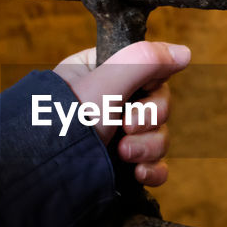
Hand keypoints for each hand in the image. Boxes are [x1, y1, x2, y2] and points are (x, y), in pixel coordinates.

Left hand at [54, 41, 191, 186]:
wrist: (42, 174)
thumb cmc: (63, 120)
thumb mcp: (104, 83)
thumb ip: (143, 61)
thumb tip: (184, 52)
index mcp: (100, 73)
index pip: (148, 70)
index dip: (153, 83)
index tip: (142, 91)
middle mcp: (109, 104)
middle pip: (157, 106)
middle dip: (148, 120)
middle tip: (126, 126)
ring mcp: (116, 137)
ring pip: (158, 136)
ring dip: (148, 146)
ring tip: (123, 153)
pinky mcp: (122, 166)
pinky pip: (155, 165)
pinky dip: (153, 169)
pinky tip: (139, 173)